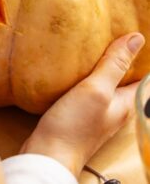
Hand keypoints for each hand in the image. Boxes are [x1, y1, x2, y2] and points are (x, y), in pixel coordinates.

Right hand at [21, 32, 144, 176]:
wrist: (49, 154)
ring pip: (107, 85)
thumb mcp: (96, 90)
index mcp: (127, 102)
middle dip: (122, 60)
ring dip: (103, 68)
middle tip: (111, 35)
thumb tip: (136, 38)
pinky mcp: (79, 115)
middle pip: (126, 80)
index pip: (144, 77)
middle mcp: (116, 109)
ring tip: (92, 46)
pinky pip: (89, 92)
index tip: (133, 35)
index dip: (142, 57)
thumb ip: (114, 65)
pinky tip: (72, 70)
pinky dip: (85, 78)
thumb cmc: (74, 125)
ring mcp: (97, 113)